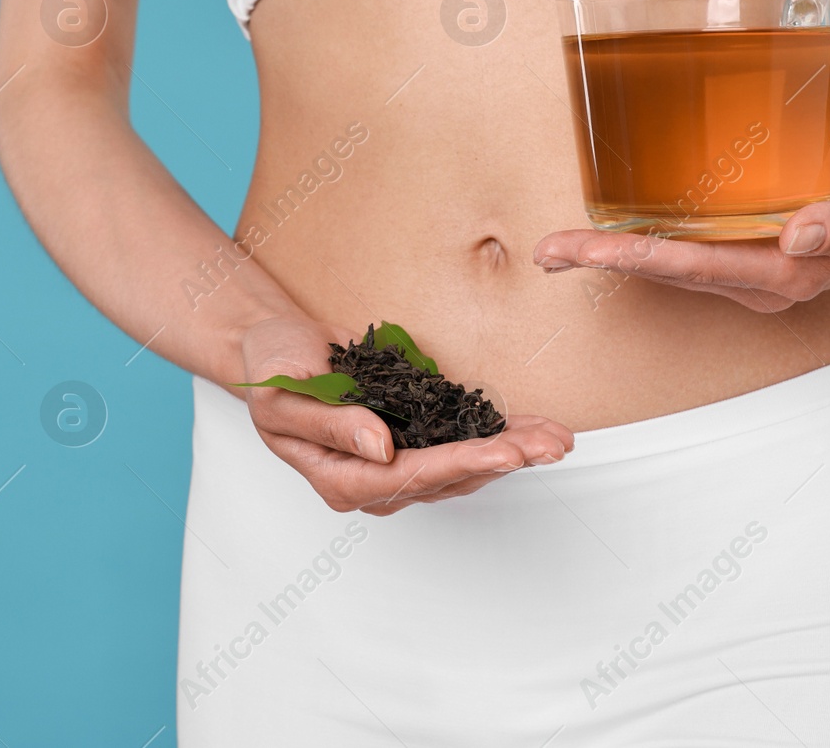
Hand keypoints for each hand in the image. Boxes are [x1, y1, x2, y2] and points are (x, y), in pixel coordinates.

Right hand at [239, 315, 573, 515]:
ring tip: (558, 438)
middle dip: (502, 461)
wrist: (277, 348)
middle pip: (447, 477)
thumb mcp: (284, 393)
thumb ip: (329, 424)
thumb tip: (379, 448)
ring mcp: (398, 462)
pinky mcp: (415, 437)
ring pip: (465, 466)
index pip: (406, 477)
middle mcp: (373, 481)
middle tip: (549, 447)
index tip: (502, 454)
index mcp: (338, 479)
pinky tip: (538, 427)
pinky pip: (463, 441)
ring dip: (513, 451)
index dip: (458, 465)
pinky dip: (501, 433)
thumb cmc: (271, 370)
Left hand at [532, 138, 829, 312]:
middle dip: (605, 261)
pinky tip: (600, 232)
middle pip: (668, 270)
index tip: (599, 251)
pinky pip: (682, 247)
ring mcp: (748, 266)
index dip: (646, 259)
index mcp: (789, 274)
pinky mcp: (744, 244)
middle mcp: (759, 277)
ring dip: (609, 255)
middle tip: (546, 252)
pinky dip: (637, 240)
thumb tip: (797, 237)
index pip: (701, 267)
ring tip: (553, 248)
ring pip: (666, 263)